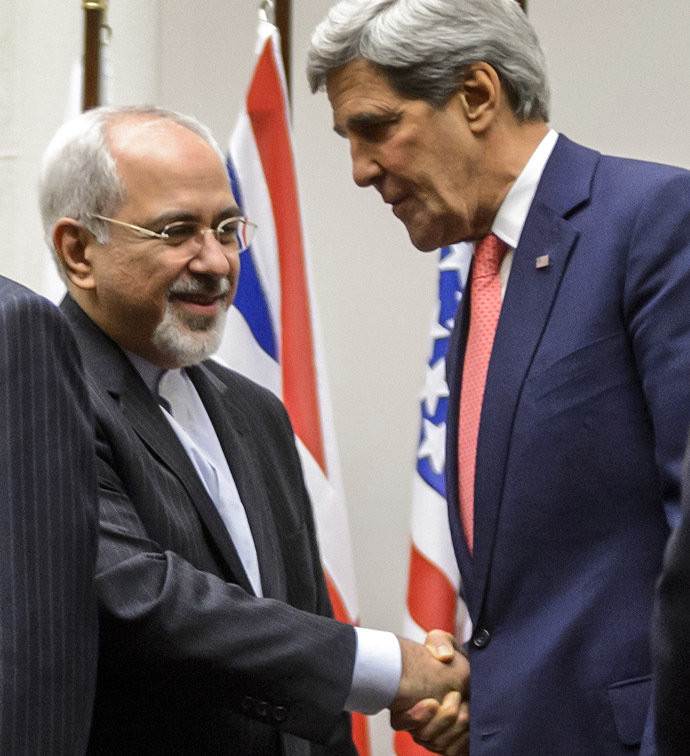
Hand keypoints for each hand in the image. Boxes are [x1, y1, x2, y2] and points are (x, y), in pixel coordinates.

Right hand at [390, 630, 469, 755]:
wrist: (466, 672)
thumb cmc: (449, 659)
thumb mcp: (442, 642)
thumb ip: (440, 642)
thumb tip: (443, 657)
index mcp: (410, 700)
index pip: (400, 722)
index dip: (416, 716)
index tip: (432, 701)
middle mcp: (418, 722)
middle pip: (423, 736)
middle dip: (444, 718)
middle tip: (455, 698)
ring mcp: (433, 735)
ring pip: (438, 745)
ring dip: (454, 727)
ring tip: (464, 707)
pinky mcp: (451, 745)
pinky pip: (452, 753)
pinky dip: (463, 740)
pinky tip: (470, 724)